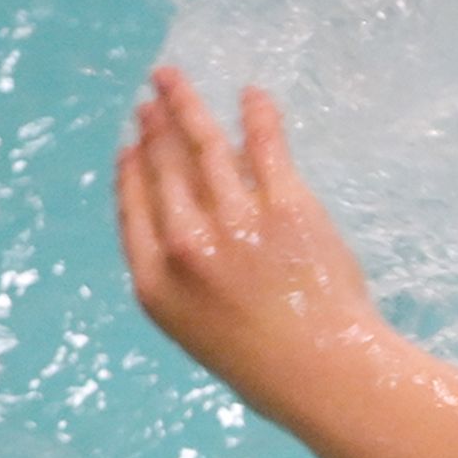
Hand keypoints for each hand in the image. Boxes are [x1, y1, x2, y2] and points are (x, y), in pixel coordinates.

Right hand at [115, 66, 395, 429]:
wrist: (328, 378)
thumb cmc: (269, 371)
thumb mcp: (199, 334)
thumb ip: (181, 285)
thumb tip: (180, 242)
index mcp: (155, 282)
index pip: (133, 209)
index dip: (131, 171)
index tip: (129, 146)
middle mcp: (186, 245)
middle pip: (163, 171)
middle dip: (154, 129)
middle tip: (150, 99)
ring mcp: (234, 223)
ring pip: (202, 148)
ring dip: (185, 106)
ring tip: (171, 80)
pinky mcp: (286, 209)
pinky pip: (265, 148)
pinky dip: (257, 116)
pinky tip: (251, 95)